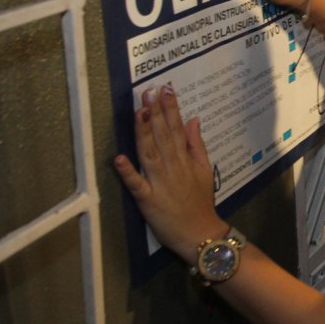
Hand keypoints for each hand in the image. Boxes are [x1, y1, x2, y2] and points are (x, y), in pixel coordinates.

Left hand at [114, 85, 228, 262]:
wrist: (200, 234)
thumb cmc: (200, 202)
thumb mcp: (204, 170)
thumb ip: (197, 145)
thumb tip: (193, 120)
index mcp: (185, 160)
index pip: (177, 129)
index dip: (171, 109)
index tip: (165, 89)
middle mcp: (172, 167)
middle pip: (163, 136)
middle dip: (156, 113)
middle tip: (148, 92)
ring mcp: (159, 183)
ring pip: (150, 153)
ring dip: (144, 132)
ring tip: (139, 112)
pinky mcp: (148, 200)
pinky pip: (136, 185)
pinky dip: (128, 173)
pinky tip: (119, 158)